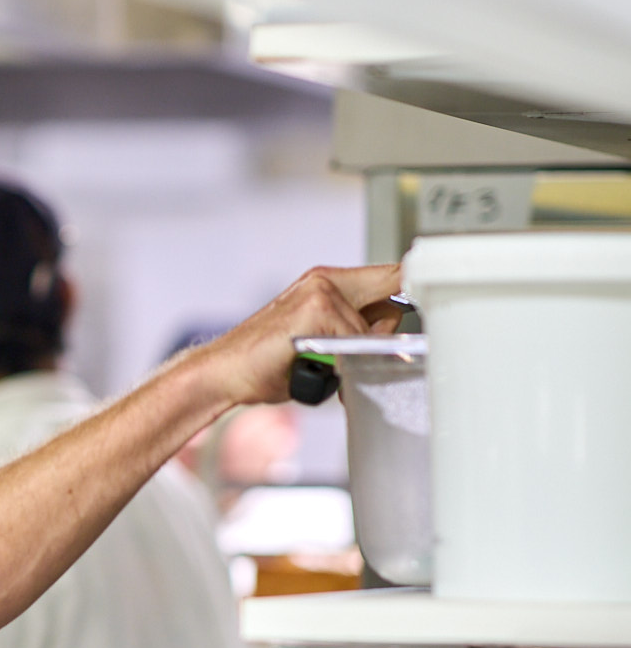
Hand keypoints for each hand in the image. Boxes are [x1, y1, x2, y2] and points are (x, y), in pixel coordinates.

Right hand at [199, 263, 403, 407]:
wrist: (222, 373)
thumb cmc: (263, 364)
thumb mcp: (317, 345)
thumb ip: (352, 336)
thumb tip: (386, 343)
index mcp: (325, 283)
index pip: (389, 275)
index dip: (411, 290)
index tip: (425, 306)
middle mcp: (325, 280)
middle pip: (392, 293)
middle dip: (386, 331)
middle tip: (360, 357)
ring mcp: (322, 291)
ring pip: (373, 328)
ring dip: (360, 357)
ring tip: (322, 370)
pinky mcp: (317, 309)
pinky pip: (354, 342)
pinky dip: (344, 365)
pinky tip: (317, 372)